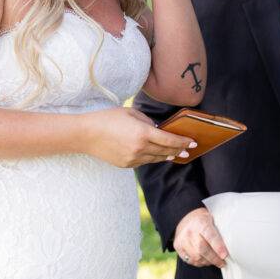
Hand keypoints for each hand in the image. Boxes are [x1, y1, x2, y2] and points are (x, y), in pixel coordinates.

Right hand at [79, 107, 195, 167]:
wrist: (86, 134)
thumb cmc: (108, 119)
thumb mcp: (131, 113)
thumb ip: (148, 122)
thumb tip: (159, 129)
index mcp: (143, 133)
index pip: (170, 140)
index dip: (184, 142)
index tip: (193, 142)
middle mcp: (140, 148)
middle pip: (166, 151)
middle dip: (179, 150)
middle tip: (188, 149)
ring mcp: (133, 159)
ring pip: (156, 159)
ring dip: (167, 156)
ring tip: (175, 153)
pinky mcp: (126, 165)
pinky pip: (144, 162)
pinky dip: (152, 157)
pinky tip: (156, 154)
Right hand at [173, 207, 227, 267]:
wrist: (185, 217)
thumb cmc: (203, 220)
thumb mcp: (212, 220)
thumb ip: (219, 232)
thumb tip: (229, 248)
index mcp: (201, 222)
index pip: (210, 236)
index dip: (218, 247)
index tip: (225, 255)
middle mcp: (190, 231)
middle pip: (202, 249)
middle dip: (214, 259)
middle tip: (222, 263)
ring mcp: (182, 239)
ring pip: (196, 257)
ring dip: (207, 262)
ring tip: (214, 260)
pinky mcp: (178, 246)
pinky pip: (189, 260)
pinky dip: (198, 262)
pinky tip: (204, 259)